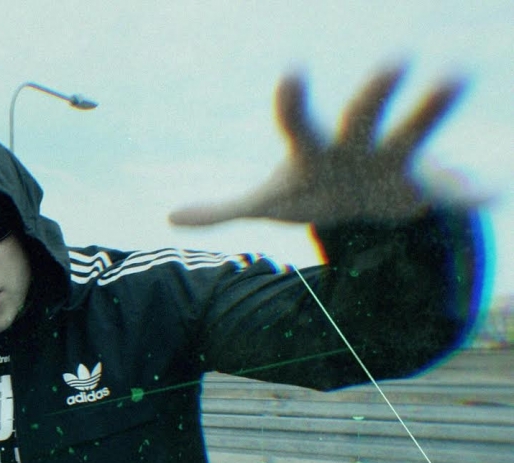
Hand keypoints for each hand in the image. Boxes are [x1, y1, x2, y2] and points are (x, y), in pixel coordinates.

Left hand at [169, 65, 470, 226]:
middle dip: (376, 91)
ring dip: (434, 106)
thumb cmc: (311, 190)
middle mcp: (356, 143)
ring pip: (416, 131)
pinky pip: (452, 191)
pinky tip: (490, 193)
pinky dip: (472, 192)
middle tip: (394, 58)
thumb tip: (170, 215)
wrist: (364, 203)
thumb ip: (224, 207)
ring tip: (457, 72)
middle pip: (363, 114)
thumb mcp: (270, 203)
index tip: (291, 71)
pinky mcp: (426, 187)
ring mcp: (395, 160)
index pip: (297, 120)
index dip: (292, 100)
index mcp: (314, 149)